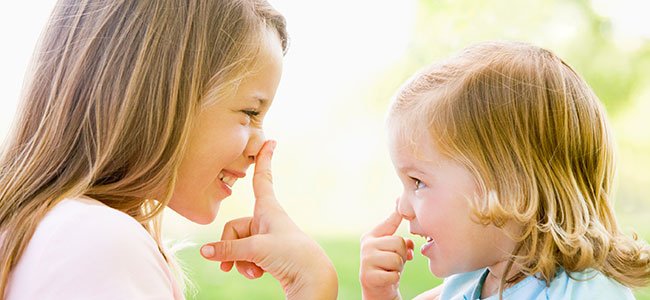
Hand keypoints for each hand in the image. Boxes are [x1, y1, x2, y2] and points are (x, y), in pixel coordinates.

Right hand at [200, 140, 337, 298]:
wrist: (312, 279)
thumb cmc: (291, 256)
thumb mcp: (256, 250)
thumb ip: (228, 249)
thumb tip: (204, 252)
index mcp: (269, 209)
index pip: (262, 179)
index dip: (263, 160)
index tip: (270, 141)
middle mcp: (267, 221)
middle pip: (235, 227)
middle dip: (231, 248)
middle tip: (229, 266)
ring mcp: (267, 238)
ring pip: (239, 246)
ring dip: (240, 261)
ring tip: (252, 271)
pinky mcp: (269, 254)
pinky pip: (247, 257)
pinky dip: (248, 267)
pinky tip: (258, 274)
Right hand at [359, 210, 413, 299]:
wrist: (378, 291)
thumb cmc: (388, 267)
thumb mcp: (395, 251)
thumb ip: (401, 239)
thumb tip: (406, 227)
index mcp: (372, 235)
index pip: (390, 221)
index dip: (398, 211)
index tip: (399, 198)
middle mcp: (366, 244)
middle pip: (398, 242)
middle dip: (402, 255)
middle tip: (394, 263)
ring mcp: (365, 260)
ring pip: (396, 258)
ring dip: (398, 268)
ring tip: (389, 270)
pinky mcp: (367, 276)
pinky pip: (393, 274)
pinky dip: (394, 279)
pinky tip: (387, 279)